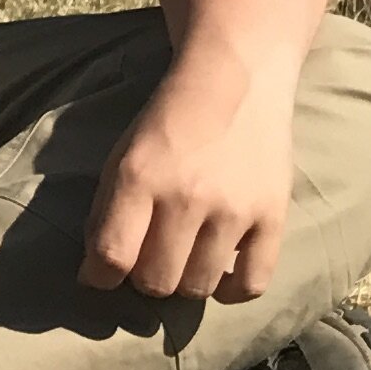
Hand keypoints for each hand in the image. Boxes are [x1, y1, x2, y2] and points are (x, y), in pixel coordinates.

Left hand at [80, 49, 299, 302]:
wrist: (235, 78)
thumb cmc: (170, 122)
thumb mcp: (123, 157)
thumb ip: (107, 212)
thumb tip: (97, 275)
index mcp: (138, 178)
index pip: (112, 257)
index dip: (100, 277)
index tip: (104, 274)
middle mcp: (186, 197)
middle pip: (156, 282)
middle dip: (145, 277)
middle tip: (151, 258)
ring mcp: (233, 209)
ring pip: (198, 288)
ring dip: (185, 282)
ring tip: (185, 258)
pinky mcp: (272, 216)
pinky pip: (252, 284)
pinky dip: (232, 291)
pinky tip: (221, 274)